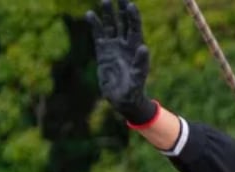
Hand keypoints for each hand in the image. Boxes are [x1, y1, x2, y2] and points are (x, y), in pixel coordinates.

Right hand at [85, 0, 156, 126]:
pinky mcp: (103, 51)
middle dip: (121, 9)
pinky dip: (95, 25)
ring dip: (108, 14)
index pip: (135, 28)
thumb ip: (140, 63)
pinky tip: (90, 14)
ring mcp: (114, 46)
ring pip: (111, 26)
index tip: (130, 5)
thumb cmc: (133, 90)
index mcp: (136, 49)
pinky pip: (98, 34)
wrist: (123, 99)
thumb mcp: (138, 78)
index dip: (133, 17)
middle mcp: (125, 44)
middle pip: (123, 22)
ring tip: (104, 0)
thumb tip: (144, 47)